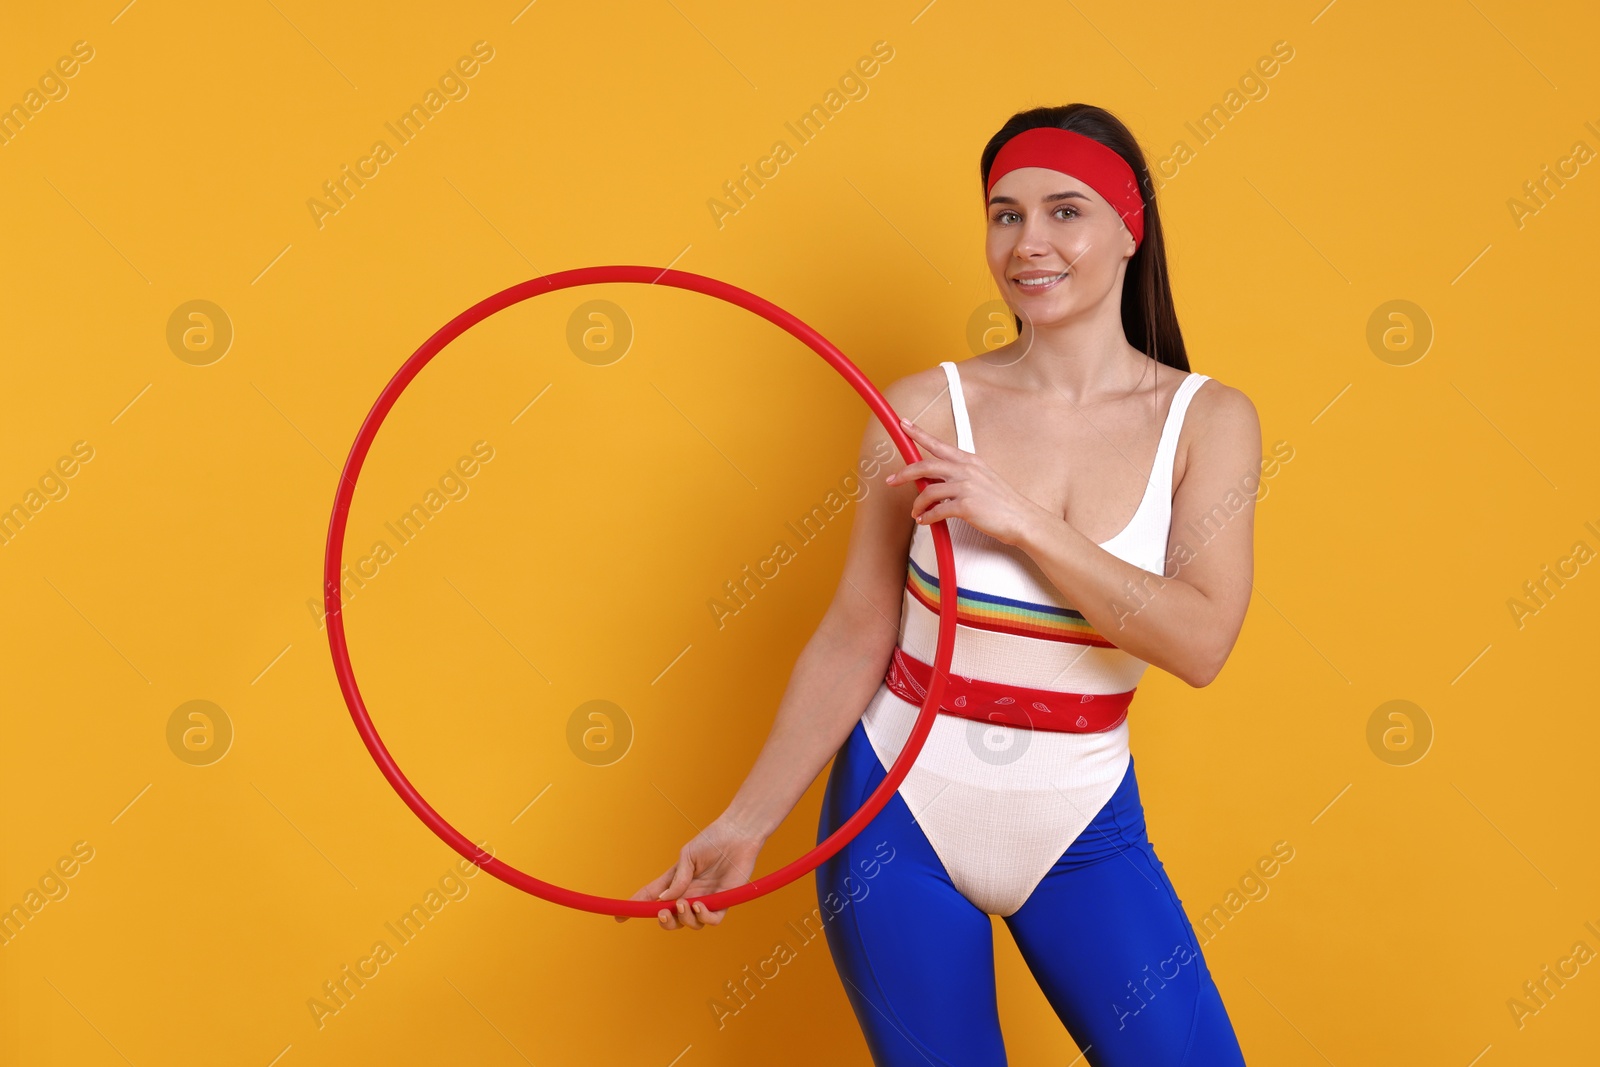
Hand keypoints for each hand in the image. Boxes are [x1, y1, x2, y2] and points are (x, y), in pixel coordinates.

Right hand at [614, 816, 763, 929]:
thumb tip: (663, 900)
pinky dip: (703, 917)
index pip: (653, 897)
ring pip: (691, 923)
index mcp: (677, 882)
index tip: (619, 917)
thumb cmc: (712, 841)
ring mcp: (707, 899)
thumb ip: (677, 879)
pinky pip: (712, 920)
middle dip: (665, 921)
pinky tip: (698, 905)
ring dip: (684, 918)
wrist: (737, 834)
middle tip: (662, 913)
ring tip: (684, 903)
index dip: (637, 908)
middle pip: (672, 919)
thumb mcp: (687, 857)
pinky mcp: (725, 902)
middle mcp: (691, 894)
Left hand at [884, 415, 1049, 545]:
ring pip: (928, 491)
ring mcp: (966, 487)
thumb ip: (960, 475)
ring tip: (916, 512)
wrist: (1022, 518)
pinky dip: (927, 517)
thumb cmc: (1002, 502)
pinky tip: (925, 521)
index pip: (939, 444)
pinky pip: (937, 510)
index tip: (904, 425)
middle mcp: (966, 470)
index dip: (918, 433)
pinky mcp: (966, 506)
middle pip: (926, 466)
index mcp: (969, 461)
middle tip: (891, 480)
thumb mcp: (982, 479)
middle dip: (904, 473)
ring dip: (917, 504)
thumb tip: (935, 481)